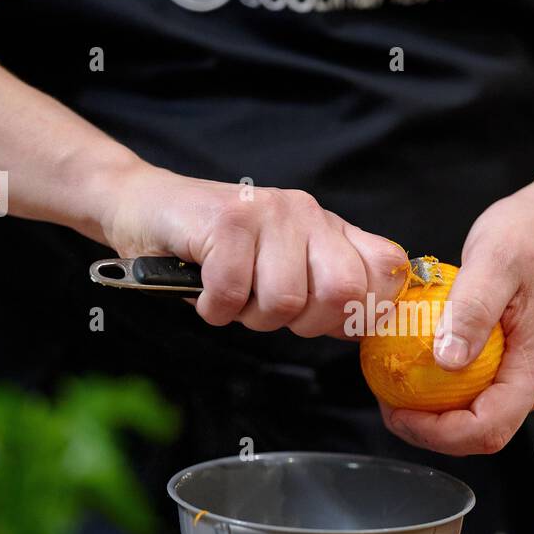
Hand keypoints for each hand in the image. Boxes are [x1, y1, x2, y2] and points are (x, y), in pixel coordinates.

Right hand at [99, 163, 406, 337]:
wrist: (146, 208)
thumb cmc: (215, 252)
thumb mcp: (282, 267)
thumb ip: (326, 290)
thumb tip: (362, 325)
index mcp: (329, 227)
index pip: (387, 268)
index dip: (366, 310)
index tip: (329, 323)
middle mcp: (306, 213)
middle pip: (342, 293)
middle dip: (304, 323)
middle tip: (268, 311)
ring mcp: (268, 212)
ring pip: (284, 300)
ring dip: (249, 316)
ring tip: (231, 294)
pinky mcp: (227, 221)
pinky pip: (233, 293)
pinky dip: (214, 307)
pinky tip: (204, 290)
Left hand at [379, 155, 533, 454]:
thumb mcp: (496, 258)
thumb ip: (472, 311)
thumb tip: (445, 363)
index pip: (487, 429)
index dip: (436, 433)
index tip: (394, 410)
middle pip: (483, 433)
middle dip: (430, 429)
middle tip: (387, 399)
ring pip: (483, 417)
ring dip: (438, 412)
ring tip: (397, 383)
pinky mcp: (525, 362)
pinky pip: (485, 391)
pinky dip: (449, 390)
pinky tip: (421, 365)